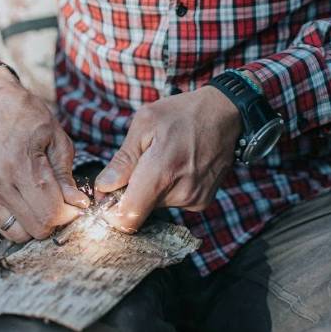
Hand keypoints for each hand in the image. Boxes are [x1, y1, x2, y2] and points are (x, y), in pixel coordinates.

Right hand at [0, 67, 88, 241]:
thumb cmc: (27, 117)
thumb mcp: (57, 139)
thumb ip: (66, 176)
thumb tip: (77, 205)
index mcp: (22, 164)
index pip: (50, 213)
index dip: (70, 216)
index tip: (77, 206)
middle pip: (37, 228)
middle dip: (56, 223)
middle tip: (63, 207)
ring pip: (19, 233)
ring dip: (37, 225)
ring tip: (45, 206)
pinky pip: (4, 226)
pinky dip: (21, 223)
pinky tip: (29, 205)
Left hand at [94, 86, 240, 232]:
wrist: (225, 114)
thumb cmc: (182, 114)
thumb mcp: (145, 124)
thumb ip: (123, 160)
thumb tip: (104, 187)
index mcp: (161, 173)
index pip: (128, 218)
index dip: (111, 211)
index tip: (108, 194)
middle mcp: (180, 193)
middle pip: (140, 210)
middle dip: (131, 192)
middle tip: (139, 165)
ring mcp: (193, 200)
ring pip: (155, 206)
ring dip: (151, 189)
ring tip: (164, 160)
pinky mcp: (202, 202)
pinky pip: (172, 202)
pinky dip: (168, 189)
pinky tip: (178, 167)